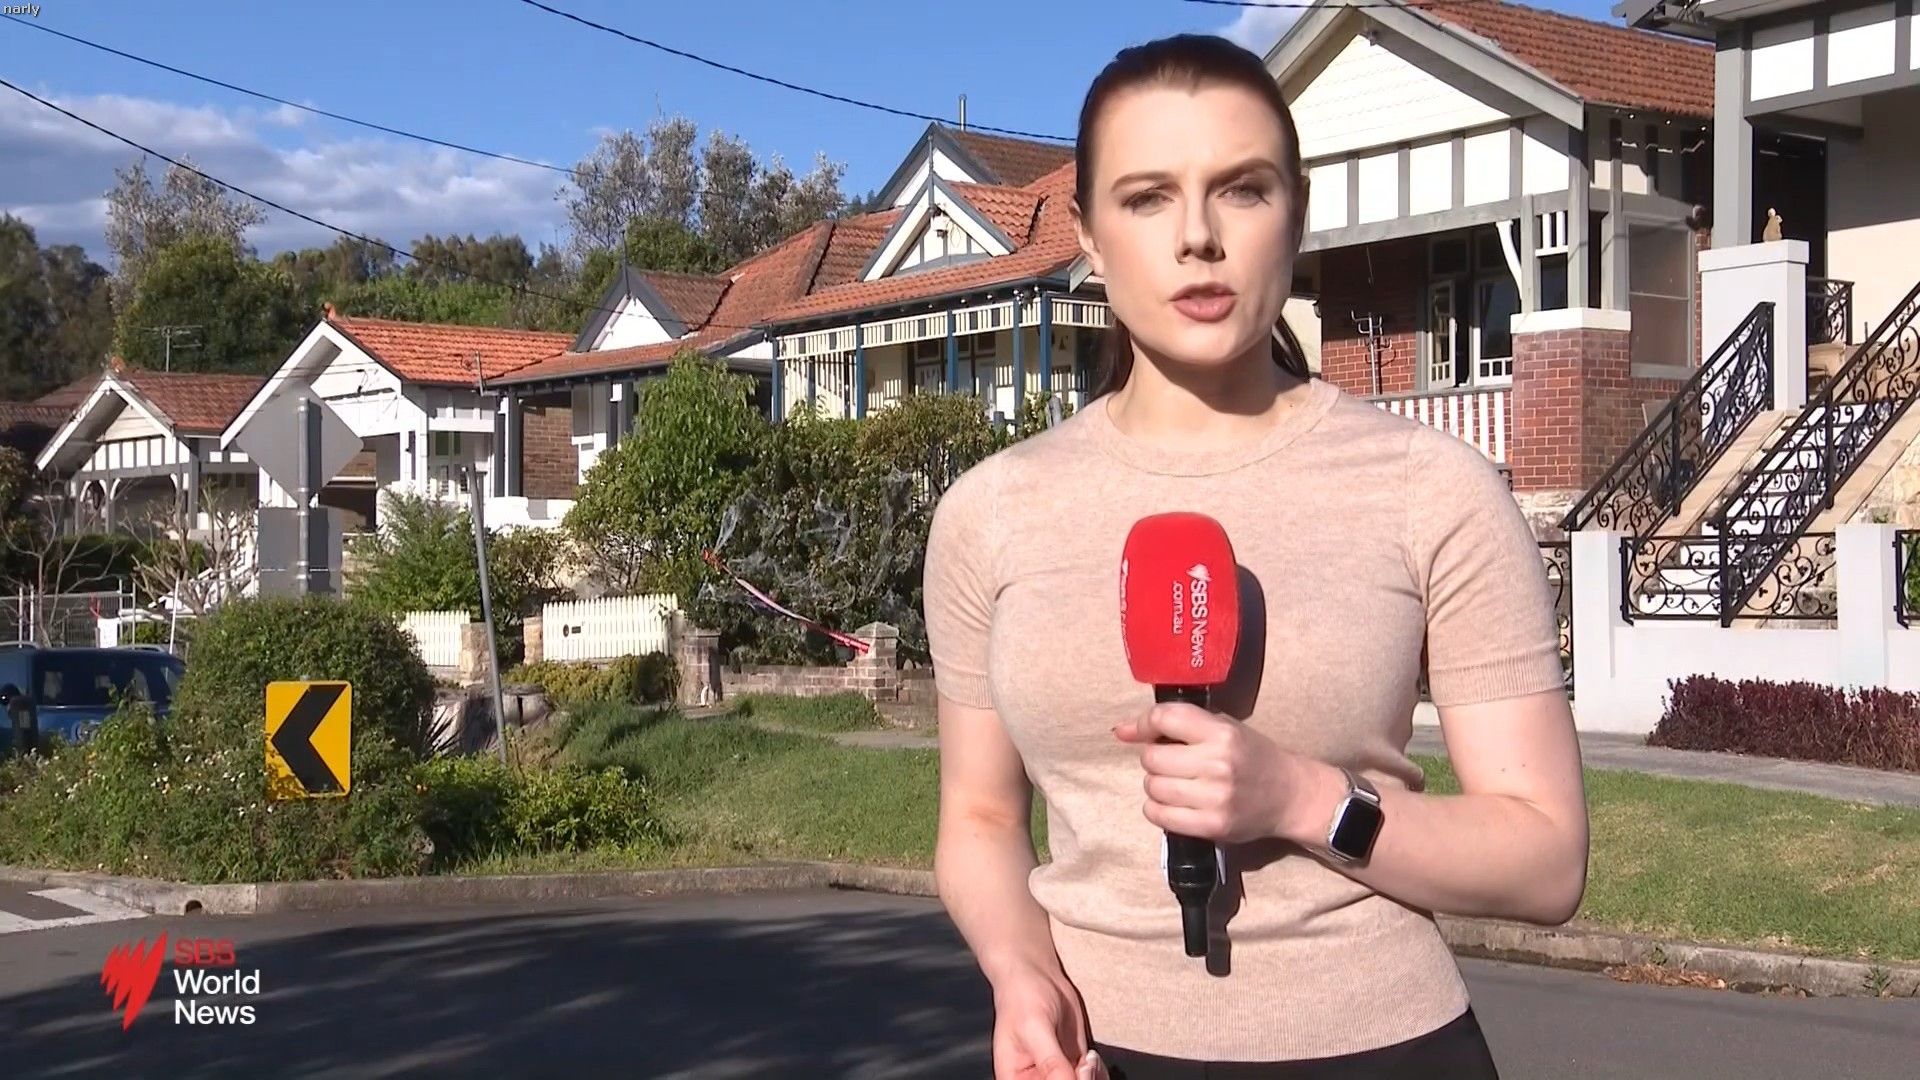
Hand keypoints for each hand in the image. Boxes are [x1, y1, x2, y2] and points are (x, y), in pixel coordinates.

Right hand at [989, 959, 1106, 1079]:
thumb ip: (1052, 1063)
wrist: (1035, 976)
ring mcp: (1056, 1074)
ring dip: (1092, 1078)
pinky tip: (1091, 1058)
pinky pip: (1091, 1079)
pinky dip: (1098, 1073)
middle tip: (1084, 1064)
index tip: (1074, 1074)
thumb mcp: (1035, 1030)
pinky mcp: (1072, 1064)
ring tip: (1087, 1059)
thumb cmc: (1022, 999)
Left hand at [1114, 702, 1338, 845]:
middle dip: (1153, 759)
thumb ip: (1178, 724)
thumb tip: (1121, 731)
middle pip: (1152, 758)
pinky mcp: (1212, 826)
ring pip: (1153, 787)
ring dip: (1155, 785)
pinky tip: (1171, 804)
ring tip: (1174, 783)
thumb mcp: (1223, 728)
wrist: (1289, 794)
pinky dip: (1156, 809)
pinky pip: (1159, 816)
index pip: (1165, 718)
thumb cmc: (1251, 755)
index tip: (1136, 732)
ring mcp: (1215, 797)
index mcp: (1221, 733)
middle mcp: (1217, 763)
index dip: (1142, 724)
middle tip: (1170, 763)